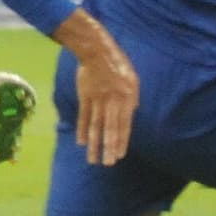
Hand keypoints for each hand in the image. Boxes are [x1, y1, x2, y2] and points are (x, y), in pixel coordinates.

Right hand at [70, 36, 138, 166]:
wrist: (98, 51)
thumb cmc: (118, 65)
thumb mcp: (133, 79)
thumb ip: (133, 98)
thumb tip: (133, 112)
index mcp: (126, 98)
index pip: (124, 125)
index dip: (122, 141)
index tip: (120, 155)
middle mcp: (112, 102)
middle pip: (110, 129)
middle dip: (109, 148)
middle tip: (108, 164)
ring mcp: (97, 100)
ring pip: (95, 126)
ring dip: (94, 144)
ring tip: (92, 159)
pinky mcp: (85, 97)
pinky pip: (84, 116)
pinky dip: (82, 130)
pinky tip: (81, 142)